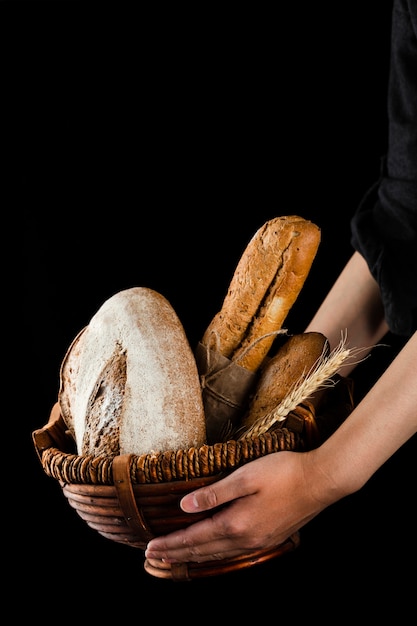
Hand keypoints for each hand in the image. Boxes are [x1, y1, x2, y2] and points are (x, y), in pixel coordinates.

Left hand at [145, 450, 327, 563]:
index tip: (149, 548)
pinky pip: (233, 553)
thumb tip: (184, 506)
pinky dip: (213, 554)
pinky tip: (211, 551)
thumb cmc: (284, 472)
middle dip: (176, 555)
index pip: (194, 538)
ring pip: (217, 555)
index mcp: (236, 524)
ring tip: (174, 559)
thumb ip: (214, 493)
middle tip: (152, 558)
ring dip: (193, 557)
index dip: (170, 544)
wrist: (321, 481)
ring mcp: (259, 542)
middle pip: (202, 552)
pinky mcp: (269, 538)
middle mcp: (246, 540)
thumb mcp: (246, 477)